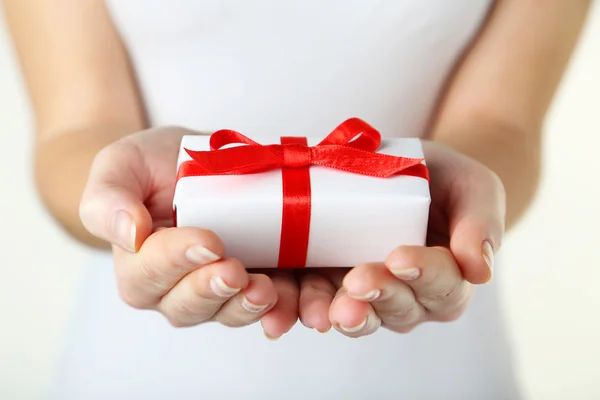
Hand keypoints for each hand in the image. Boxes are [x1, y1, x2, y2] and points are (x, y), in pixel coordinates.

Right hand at [79, 127, 297, 336]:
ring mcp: (220, 288)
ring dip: (248, 306)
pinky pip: (270, 305)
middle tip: (236, 270)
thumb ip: (107, 199)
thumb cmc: (153, 167)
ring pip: (229, 312)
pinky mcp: (257, 280)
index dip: (176, 262)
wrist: (196, 162)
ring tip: (266, 289)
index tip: (206, 241)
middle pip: (189, 306)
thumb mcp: (121, 166)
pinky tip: (296, 303)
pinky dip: (284, 307)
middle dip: (214, 291)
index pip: (149, 275)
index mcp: (140, 265)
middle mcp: (177, 287)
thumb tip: (129, 234)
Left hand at [296, 140, 505, 336]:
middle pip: (398, 307)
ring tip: (324, 310)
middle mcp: (410, 296)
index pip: (442, 284)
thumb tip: (480, 270)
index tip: (400, 259)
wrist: (411, 174)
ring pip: (358, 314)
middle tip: (358, 282)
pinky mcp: (332, 282)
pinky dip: (302, 307)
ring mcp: (369, 293)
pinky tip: (287, 311)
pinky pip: (319, 302)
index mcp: (448, 278)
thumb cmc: (447, 182)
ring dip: (339, 312)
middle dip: (377, 296)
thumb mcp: (474, 189)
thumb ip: (481, 224)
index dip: (423, 275)